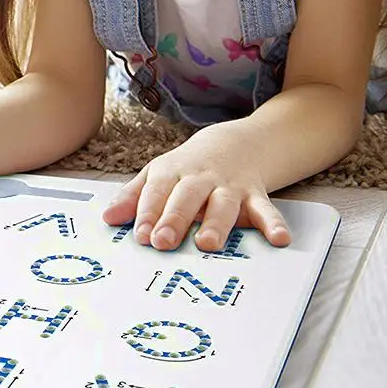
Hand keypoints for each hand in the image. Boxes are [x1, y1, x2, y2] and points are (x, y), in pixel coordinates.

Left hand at [100, 126, 291, 251]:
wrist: (236, 144)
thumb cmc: (188, 167)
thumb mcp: (158, 174)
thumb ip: (134, 197)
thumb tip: (108, 218)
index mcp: (173, 172)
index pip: (157, 191)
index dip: (148, 212)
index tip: (141, 235)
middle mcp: (201, 179)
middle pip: (187, 197)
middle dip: (175, 218)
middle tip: (164, 242)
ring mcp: (230, 186)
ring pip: (223, 204)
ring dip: (216, 223)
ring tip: (208, 243)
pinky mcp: (255, 195)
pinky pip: (266, 210)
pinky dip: (273, 224)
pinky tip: (278, 240)